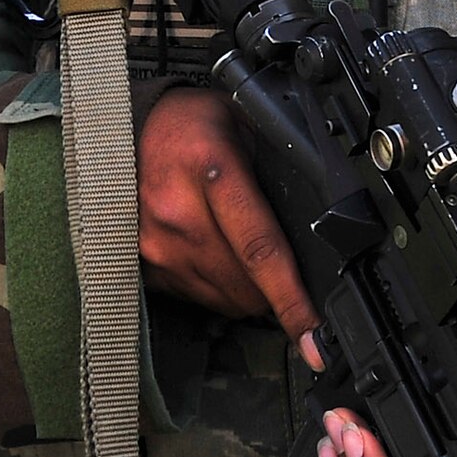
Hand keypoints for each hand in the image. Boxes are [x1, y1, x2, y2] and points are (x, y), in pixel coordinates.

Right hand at [136, 87, 319, 353]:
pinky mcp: (145, 263)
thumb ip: (281, 165)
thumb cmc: (194, 122)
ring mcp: (156, 242)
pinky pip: (197, 296)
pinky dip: (219, 286)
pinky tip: (220, 254)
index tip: (313, 334)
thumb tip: (326, 217)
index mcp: (211, 169)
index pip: (260, 248)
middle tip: (291, 272)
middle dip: (277, 293)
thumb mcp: (248, 123)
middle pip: (245, 284)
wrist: (130, 128)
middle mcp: (177, 211)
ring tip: (251, 255)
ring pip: (224, 298)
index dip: (292, 298)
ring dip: (248, 292)